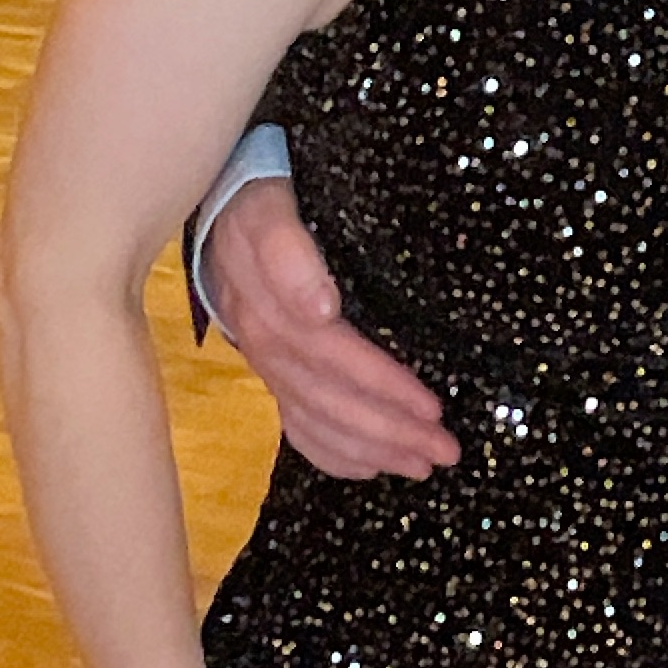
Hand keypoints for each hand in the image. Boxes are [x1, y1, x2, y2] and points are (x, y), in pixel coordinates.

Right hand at [206, 179, 456, 479]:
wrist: (221, 205)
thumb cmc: (259, 198)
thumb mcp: (267, 207)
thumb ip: (286, 251)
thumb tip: (321, 308)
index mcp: (270, 305)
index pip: (334, 356)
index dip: (381, 384)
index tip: (432, 408)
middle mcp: (264, 342)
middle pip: (328, 396)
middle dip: (388, 429)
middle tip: (446, 451)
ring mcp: (264, 361)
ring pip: (315, 417)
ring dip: (370, 447)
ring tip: (421, 466)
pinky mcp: (268, 369)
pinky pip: (294, 422)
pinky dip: (330, 452)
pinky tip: (367, 469)